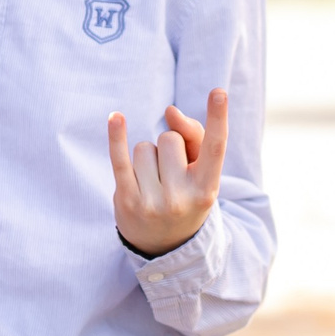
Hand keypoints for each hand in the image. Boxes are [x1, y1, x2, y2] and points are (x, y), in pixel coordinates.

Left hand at [109, 90, 228, 256]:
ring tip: (153, 183)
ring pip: (144, 147)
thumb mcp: (199, 173)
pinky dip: (116, 136)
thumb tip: (170, 111)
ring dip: (146, 157)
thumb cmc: (185, 195)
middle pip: (169, 138)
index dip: (218, 118)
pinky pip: (119, 159)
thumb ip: (192, 135)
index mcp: (207, 188)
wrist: (164, 244)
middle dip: (168, 147)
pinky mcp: (126, 200)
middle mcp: (182, 196)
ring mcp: (153, 201)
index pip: (215, 147)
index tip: (219, 91)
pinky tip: (116, 117)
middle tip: (170, 175)